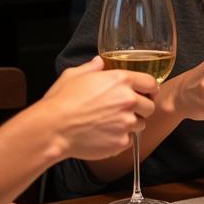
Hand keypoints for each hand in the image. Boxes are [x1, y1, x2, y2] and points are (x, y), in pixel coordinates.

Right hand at [40, 56, 157, 159]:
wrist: (52, 129)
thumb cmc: (60, 102)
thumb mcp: (73, 75)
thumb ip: (91, 67)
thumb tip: (99, 62)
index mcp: (121, 80)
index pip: (151, 83)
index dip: (149, 89)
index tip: (146, 94)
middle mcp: (128, 101)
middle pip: (150, 106)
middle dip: (140, 109)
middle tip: (124, 111)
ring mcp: (126, 123)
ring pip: (141, 124)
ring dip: (130, 125)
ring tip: (110, 123)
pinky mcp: (121, 142)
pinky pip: (129, 141)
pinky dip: (120, 139)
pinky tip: (104, 135)